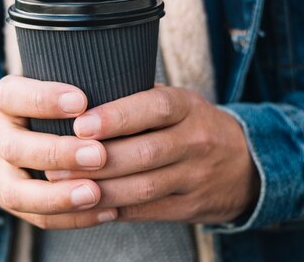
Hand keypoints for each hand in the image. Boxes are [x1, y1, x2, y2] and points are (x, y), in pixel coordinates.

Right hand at [0, 75, 117, 228]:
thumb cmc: (35, 106)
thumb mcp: (39, 83)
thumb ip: (66, 81)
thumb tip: (115, 78)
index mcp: (2, 100)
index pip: (14, 96)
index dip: (45, 100)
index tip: (82, 101)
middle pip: (16, 148)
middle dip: (58, 153)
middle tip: (99, 154)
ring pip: (18, 192)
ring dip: (60, 196)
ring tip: (96, 193)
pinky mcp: (9, 202)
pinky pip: (36, 217)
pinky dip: (71, 218)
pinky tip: (105, 211)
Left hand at [45, 87, 259, 223]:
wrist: (246, 164)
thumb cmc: (191, 124)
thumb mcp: (176, 101)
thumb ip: (135, 96)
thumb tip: (78, 91)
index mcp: (187, 107)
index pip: (154, 107)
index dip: (116, 116)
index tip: (81, 124)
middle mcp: (195, 141)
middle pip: (145, 152)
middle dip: (98, 159)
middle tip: (57, 160)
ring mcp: (196, 176)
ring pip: (144, 186)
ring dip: (101, 188)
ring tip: (64, 185)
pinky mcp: (191, 206)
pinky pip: (149, 211)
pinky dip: (117, 209)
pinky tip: (89, 204)